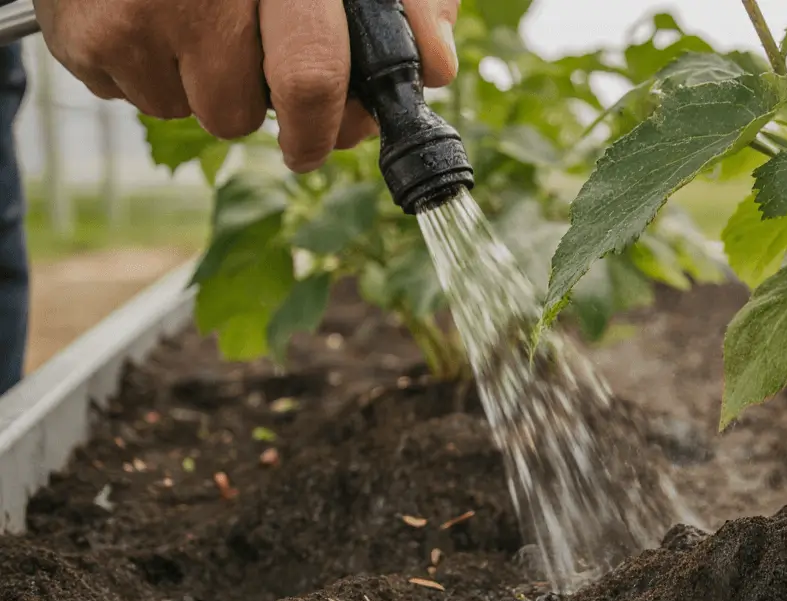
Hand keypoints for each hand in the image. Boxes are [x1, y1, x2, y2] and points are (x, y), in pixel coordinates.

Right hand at [34, 0, 459, 172]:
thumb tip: (437, 67)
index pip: (311, 76)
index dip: (329, 124)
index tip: (336, 134)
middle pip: (244, 112)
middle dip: (272, 120)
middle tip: (289, 106)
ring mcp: (133, 13)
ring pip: (200, 113)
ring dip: (216, 90)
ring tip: (211, 27)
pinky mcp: (83, 35)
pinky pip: (144, 99)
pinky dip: (162, 75)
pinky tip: (160, 20)